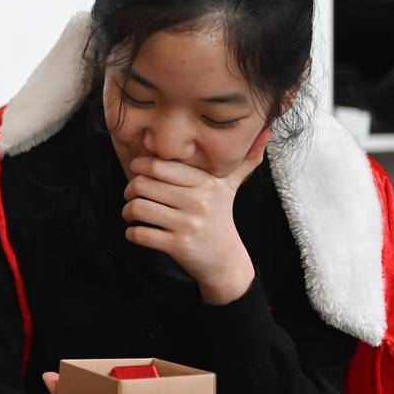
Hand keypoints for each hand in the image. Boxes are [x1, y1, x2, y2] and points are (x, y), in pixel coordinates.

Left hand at [121, 128, 269, 303]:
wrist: (225, 260)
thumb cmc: (220, 218)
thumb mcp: (230, 187)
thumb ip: (243, 161)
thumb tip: (266, 133)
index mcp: (205, 183)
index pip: (158, 165)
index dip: (139, 167)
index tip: (139, 174)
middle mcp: (197, 201)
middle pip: (142, 185)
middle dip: (129, 190)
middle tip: (131, 196)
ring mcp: (188, 224)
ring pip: (138, 208)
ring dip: (128, 212)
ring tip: (132, 213)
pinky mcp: (178, 246)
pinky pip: (140, 234)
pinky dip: (132, 233)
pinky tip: (137, 232)